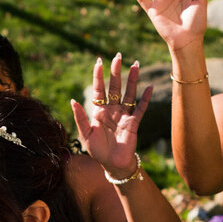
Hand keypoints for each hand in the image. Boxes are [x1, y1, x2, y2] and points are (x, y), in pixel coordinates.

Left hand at [71, 53, 154, 174]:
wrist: (113, 164)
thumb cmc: (98, 151)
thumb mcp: (86, 134)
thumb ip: (80, 118)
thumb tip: (72, 101)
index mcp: (99, 111)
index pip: (99, 89)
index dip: (98, 76)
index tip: (99, 62)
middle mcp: (112, 110)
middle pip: (115, 87)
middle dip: (116, 72)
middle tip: (118, 56)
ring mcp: (124, 115)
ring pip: (129, 94)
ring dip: (132, 80)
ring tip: (135, 65)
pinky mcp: (134, 123)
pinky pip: (141, 108)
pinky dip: (146, 98)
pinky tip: (149, 87)